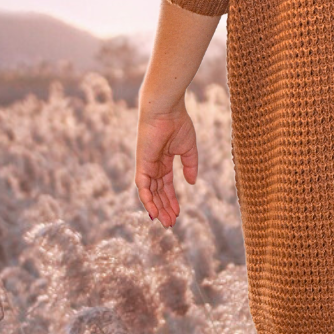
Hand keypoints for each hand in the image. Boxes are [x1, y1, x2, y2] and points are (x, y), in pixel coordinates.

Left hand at [134, 104, 197, 226]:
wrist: (166, 110)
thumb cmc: (178, 123)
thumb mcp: (188, 148)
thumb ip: (190, 166)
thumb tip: (191, 183)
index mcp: (164, 160)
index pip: (167, 185)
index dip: (172, 199)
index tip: (178, 213)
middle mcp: (153, 165)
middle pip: (158, 192)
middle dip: (164, 208)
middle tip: (171, 223)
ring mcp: (146, 166)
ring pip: (150, 193)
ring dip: (157, 208)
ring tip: (165, 221)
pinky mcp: (141, 165)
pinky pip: (142, 187)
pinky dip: (147, 200)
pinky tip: (154, 212)